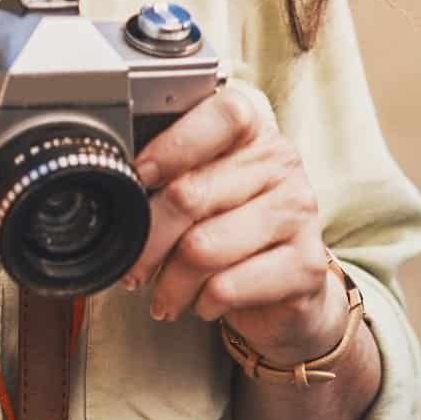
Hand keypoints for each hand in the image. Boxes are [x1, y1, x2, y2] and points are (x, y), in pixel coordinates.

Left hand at [125, 80, 347, 364]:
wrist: (290, 286)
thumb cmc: (231, 225)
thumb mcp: (200, 185)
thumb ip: (167, 171)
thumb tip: (114, 179)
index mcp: (253, 131)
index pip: (221, 116)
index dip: (171, 147)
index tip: (138, 176)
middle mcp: (282, 164)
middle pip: (191, 193)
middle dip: (147, 240)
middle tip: (133, 266)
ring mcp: (299, 213)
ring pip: (203, 247)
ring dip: (170, 281)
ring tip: (165, 292)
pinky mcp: (306, 265)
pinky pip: (228, 285)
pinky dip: (203, 301)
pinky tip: (203, 303)